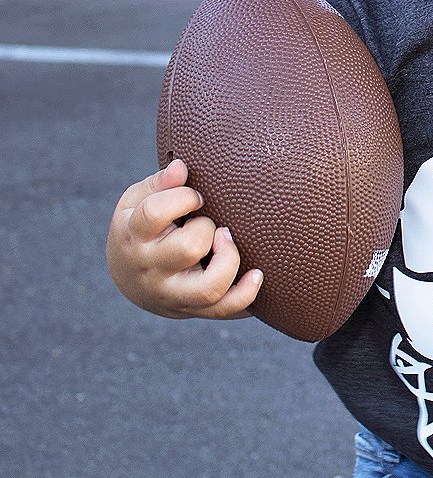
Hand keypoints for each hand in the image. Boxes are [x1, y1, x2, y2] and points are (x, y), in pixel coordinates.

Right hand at [106, 158, 262, 319]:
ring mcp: (171, 294)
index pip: (154, 214)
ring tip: (227, 240)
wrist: (130, 276)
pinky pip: (222, 310)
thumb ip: (160, 183)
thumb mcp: (139, 200)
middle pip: (187, 248)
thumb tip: (181, 167)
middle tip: (207, 221)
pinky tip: (258, 274)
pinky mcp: (191, 308)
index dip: (182, 196)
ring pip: (208, 288)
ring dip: (228, 260)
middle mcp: (150, 270)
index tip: (196, 196)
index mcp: (133, 235)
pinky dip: (245, 295)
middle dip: (205, 227)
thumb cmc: (142, 226)